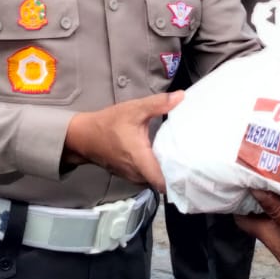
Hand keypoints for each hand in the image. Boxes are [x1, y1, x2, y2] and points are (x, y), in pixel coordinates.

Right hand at [63, 90, 182, 192]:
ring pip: (156, 181)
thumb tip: (181, 96)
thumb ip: (158, 104)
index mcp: (141, 160)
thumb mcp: (134, 110)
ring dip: (168, 173)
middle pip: (164, 182)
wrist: (84, 136)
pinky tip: (167, 159)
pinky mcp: (130, 175)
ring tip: (184, 160)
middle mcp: (138, 174)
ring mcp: (133, 177)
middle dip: (178, 174)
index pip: (164, 182)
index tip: (194, 170)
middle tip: (196, 162)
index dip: (180, 179)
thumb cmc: (108, 124)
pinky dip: (158, 171)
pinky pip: (149, 178)